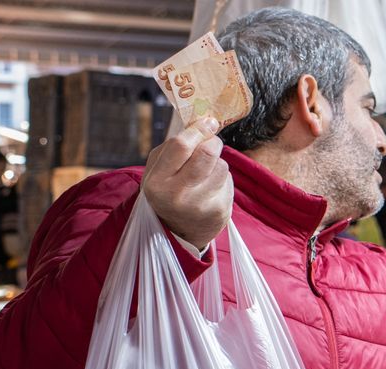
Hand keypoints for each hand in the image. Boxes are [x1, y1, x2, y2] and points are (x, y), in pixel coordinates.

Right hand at [142, 117, 231, 250]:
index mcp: (157, 181)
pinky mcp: (220, 211)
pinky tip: (211, 189)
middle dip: (213, 142)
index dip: (198, 130)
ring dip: (217, 163)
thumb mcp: (158, 170)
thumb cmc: (167, 191)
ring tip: (205, 174)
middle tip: (211, 141)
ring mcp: (201, 205)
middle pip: (207, 154)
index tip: (208, 121)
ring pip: (221, 166)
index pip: (181, 145)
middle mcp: (178, 195)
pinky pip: (228, 181)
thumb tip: (202, 123)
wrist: (178, 231)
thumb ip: (174, 147)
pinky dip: (222, 179)